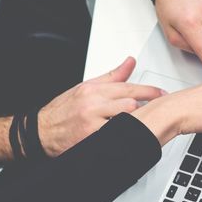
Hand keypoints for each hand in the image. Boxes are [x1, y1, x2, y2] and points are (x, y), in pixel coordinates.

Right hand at [37, 57, 165, 156]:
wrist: (41, 132)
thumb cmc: (63, 110)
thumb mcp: (86, 87)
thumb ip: (112, 76)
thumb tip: (130, 62)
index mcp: (93, 90)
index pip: (128, 88)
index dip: (148, 91)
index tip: (161, 94)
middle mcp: (92, 104)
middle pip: (129, 104)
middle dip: (145, 109)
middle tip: (156, 112)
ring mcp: (91, 122)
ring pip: (124, 121)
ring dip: (136, 123)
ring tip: (145, 125)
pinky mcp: (90, 138)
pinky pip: (114, 136)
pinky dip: (125, 136)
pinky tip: (132, 137)